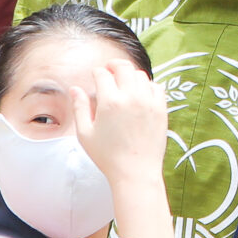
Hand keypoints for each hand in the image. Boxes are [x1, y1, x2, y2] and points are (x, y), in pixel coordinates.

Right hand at [72, 62, 171, 207]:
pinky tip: (140, 92)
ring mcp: (148, 101)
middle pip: (123, 68)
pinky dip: (147, 85)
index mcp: (109, 102)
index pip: (103, 75)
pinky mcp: (161, 108)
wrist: (135, 171)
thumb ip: (80, 107)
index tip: (96, 74)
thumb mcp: (85, 134)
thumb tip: (75, 88)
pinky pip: (156, 86)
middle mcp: (131, 97)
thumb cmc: (107, 156)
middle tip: (110, 69)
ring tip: (124, 81)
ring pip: (140, 75)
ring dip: (130, 74)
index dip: (97, 72)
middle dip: (114, 65)